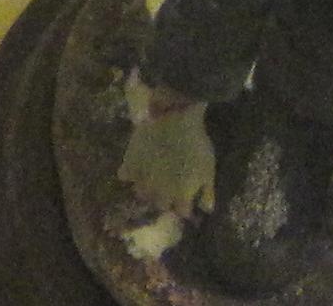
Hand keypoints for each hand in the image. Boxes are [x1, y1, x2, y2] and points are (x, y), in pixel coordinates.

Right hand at [119, 79, 214, 216]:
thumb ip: (207, 192)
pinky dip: (129, 175)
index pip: (181, 212)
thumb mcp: (208, 171)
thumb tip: (205, 209)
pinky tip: (135, 169)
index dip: (184, 207)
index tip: (185, 201)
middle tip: (168, 192)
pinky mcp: (130, 161)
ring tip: (151, 183)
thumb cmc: (196, 145)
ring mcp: (143, 176)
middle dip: (165, 201)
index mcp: (181, 195)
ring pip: (141, 193)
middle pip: (160, 205)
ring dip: (147, 191)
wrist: (174, 119)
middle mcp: (160, 191)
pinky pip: (124, 175)